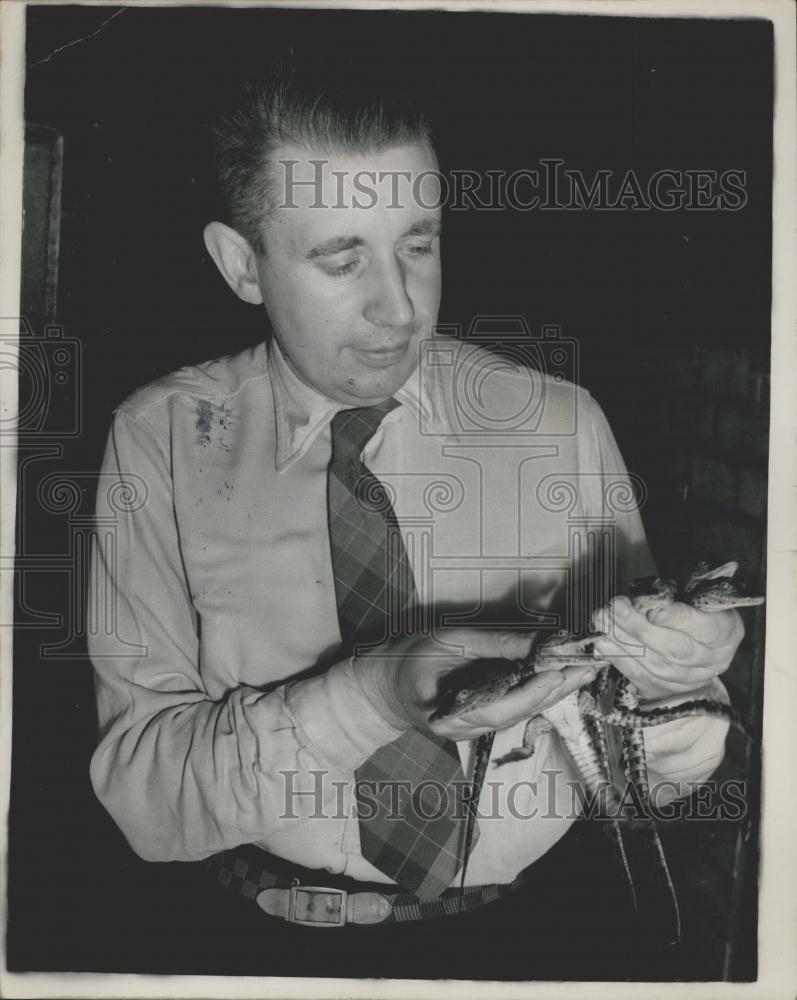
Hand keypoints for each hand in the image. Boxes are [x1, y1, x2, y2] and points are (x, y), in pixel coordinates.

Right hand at [352, 628, 599, 740]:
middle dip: (559, 690)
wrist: (382, 689)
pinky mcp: (482, 719)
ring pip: (523, 712)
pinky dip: (541, 691)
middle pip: (521, 713)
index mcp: (453, 715)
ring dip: (555, 691)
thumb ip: (492, 644)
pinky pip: (516, 707)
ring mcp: (476, 728)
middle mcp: (468, 729)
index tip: (566, 670)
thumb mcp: (448, 641)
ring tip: (586, 669)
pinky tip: (562, 677)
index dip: (538, 690)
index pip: (504, 706)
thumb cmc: (409, 660)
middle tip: (591, 667)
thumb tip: (537, 642)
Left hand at [591, 596, 744, 701]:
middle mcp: (712, 660)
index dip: (676, 618)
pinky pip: (642, 677)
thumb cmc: (696, 613)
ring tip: (603, 622)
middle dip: (640, 628)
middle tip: (615, 608)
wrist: (701, 649)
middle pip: (675, 649)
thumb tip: (645, 602)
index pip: (703, 627)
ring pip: (655, 665)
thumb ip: (676, 599)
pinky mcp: (668, 689)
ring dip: (623, 642)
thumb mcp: (696, 598)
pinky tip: (603, 643)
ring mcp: (691, 679)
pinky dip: (620, 659)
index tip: (651, 608)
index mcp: (726, 631)